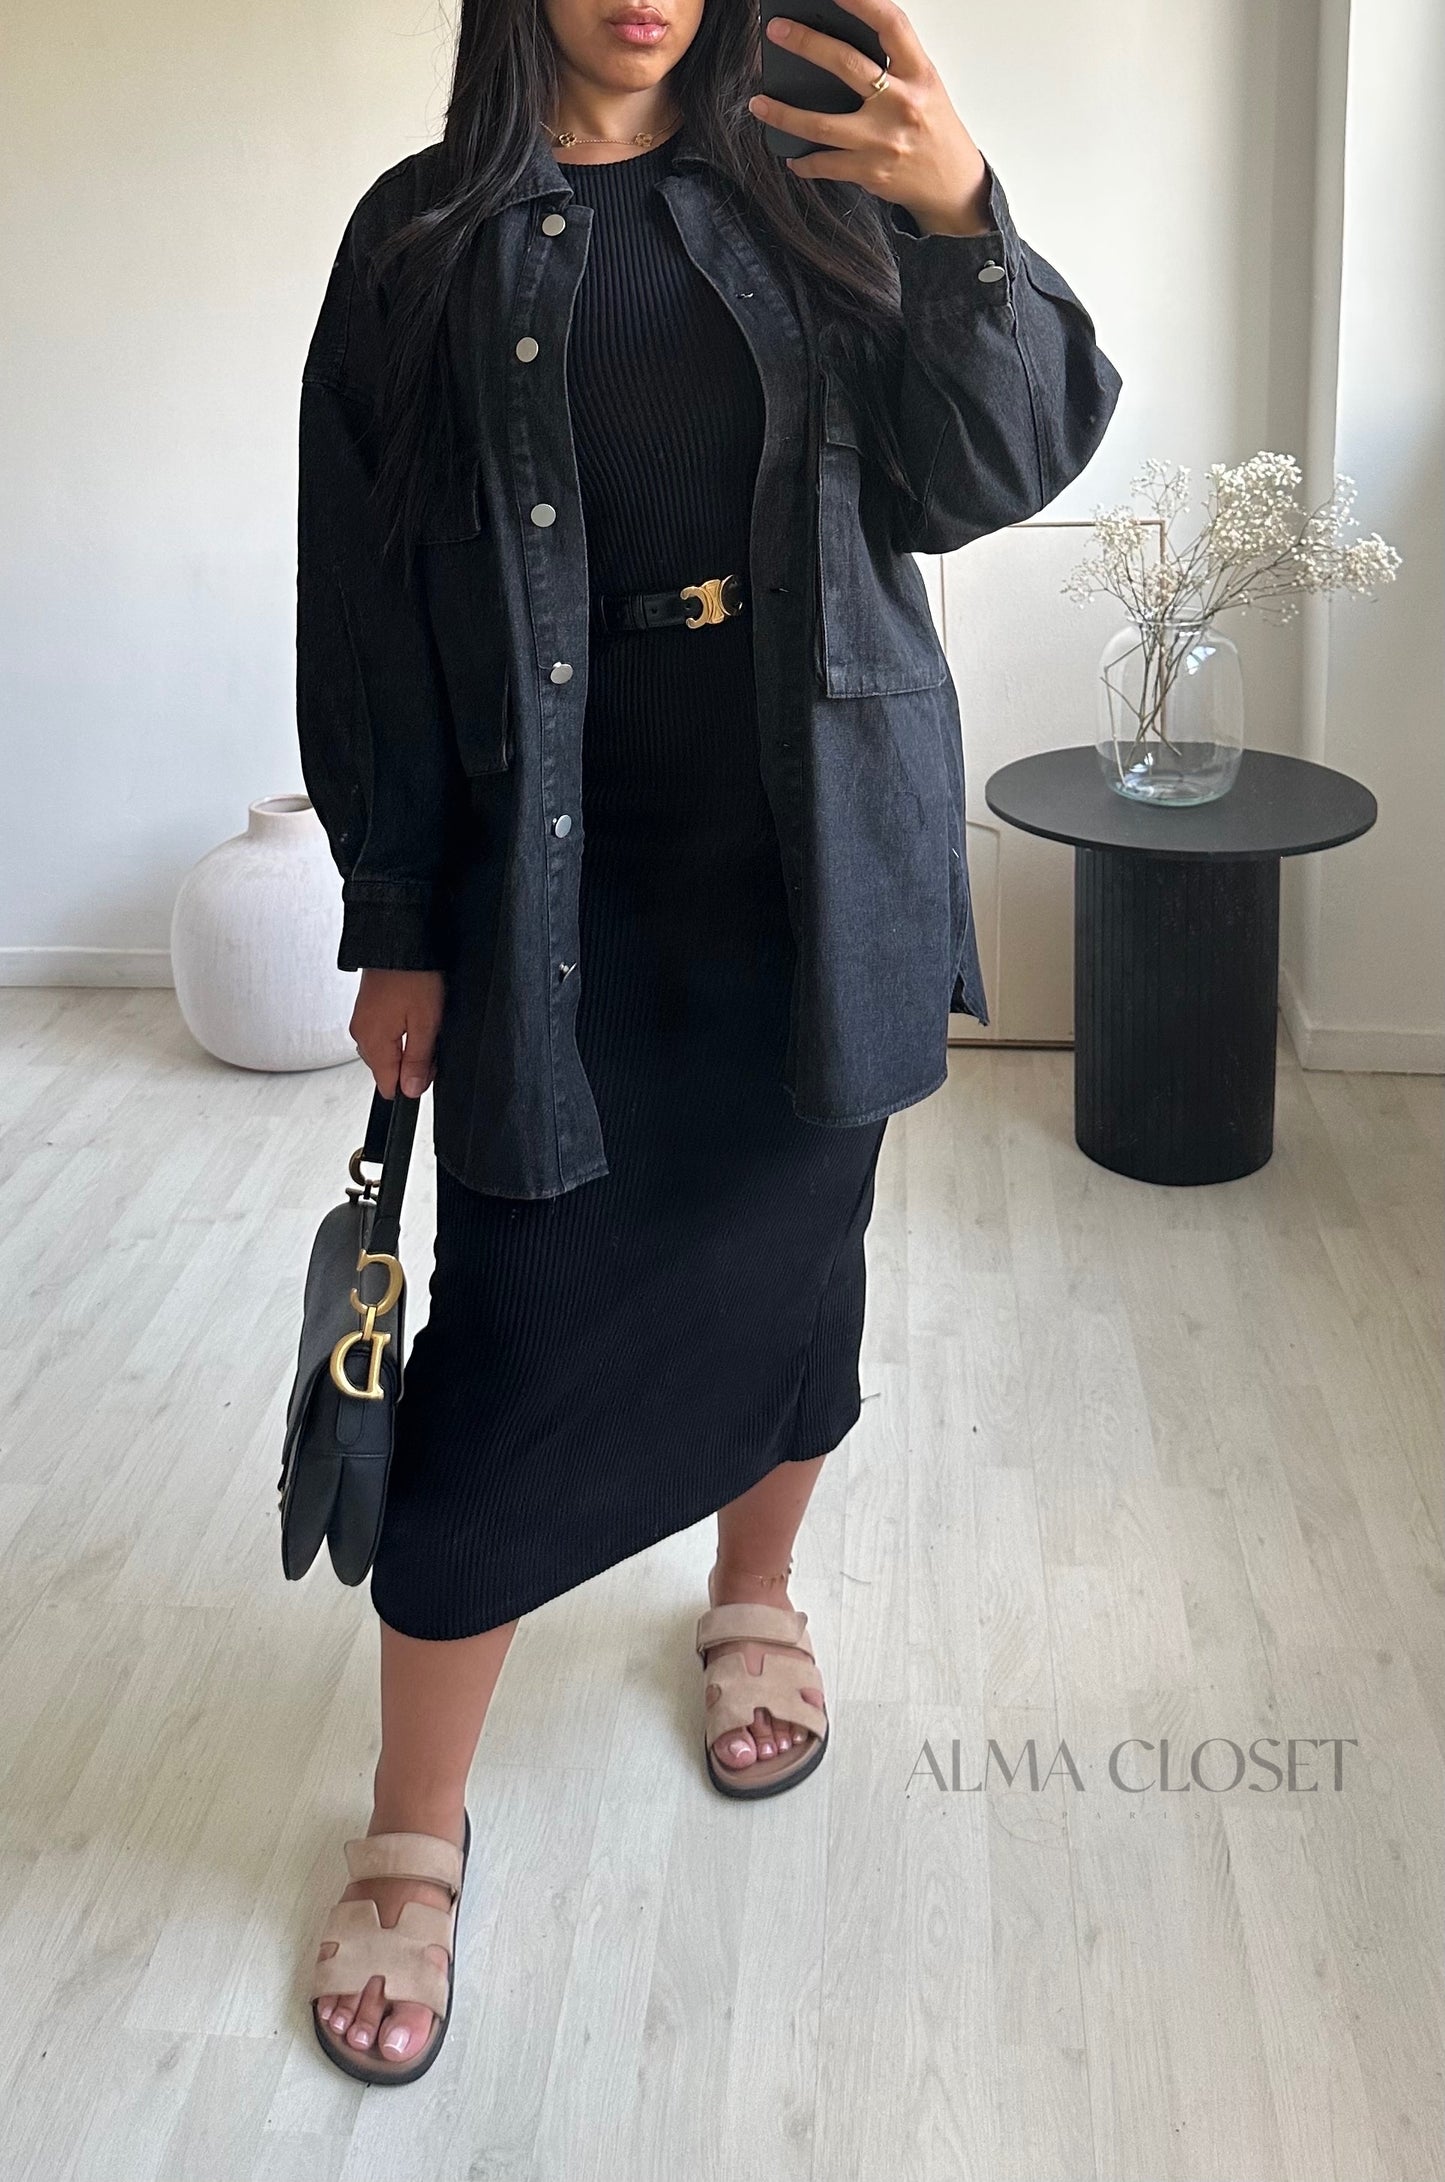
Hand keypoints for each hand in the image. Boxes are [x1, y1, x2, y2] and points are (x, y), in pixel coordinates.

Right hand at [350, 968, 443, 1098]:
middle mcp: (361, 1034)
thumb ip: (418, 1061)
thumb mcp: (426, 1022)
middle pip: (388, 1070)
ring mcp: (362, 1021)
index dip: (413, 1083)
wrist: (399, 940)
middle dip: (412, 1063)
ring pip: (387, 1052)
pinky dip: (400, 1031)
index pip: (388, 1087)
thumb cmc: (413, 975)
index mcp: (373, 1042)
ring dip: (407, 1046)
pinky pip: (383, 1034)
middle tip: (430, 1035)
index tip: (429, 1065)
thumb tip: (412, 1090)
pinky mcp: (367, 1010)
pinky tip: (412, 1013)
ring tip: (422, 1019)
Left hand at [748, 0, 991, 236]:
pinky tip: (793, 156)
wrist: (953, 186)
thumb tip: (842, 42)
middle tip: (777, 31)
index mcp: (918, 74)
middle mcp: (901, 104)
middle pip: (846, 66)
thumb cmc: (935, 129)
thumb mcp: (925, 87)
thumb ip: (893, 65)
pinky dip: (805, 162)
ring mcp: (883, 141)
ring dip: (784, 114)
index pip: (890, 25)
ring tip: (759, 103)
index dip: (862, 1)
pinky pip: (827, 164)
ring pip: (823, 124)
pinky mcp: (871, 172)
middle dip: (806, 44)